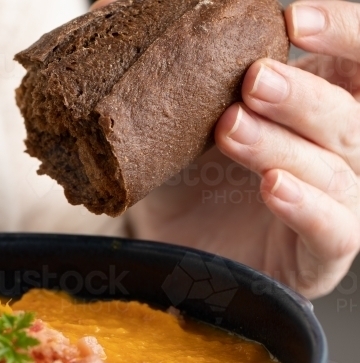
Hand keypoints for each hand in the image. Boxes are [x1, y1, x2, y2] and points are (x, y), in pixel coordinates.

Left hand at [125, 1, 359, 298]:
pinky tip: (273, 185)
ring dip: (281, 142)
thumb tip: (108, 6)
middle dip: (303, 90)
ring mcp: (340, 200)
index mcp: (321, 100)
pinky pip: (333, 227)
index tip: (293, 18)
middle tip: (253, 79)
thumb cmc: (194, 182)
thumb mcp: (177, 121)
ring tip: (231, 127)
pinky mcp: (323, 253)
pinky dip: (306, 203)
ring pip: (336, 164)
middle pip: (352, 108)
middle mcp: (341, 146)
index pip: (359, 54)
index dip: (343, 29)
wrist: (180, 256)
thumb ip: (166, 69)